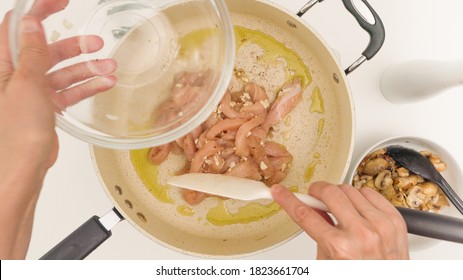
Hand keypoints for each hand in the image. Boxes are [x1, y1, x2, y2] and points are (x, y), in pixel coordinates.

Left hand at [0, 0, 115, 258]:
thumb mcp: (27, 87)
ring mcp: (30, 91)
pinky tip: (103, 85)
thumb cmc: (15, 135)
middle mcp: (15, 75)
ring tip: (109, 70)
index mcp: (3, 65)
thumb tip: (31, 24)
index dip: (40, 10)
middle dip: (73, 45)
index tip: (63, 0)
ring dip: (86, 69)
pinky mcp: (44, 107)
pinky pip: (67, 90)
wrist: (20, 171)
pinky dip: (85, 86)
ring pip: (61, 70)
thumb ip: (32, 54)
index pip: (18, 26)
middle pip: (46, 48)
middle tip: (97, 42)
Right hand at [271, 182, 408, 259]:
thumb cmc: (357, 276)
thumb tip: (313, 209)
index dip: (289, 200)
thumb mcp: (328, 262)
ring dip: (339, 195)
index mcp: (340, 248)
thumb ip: (319, 232)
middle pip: (330, 193)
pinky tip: (357, 208)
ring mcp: (380, 225)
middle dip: (316, 191)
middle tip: (314, 196)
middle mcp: (362, 234)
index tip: (280, 192)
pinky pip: (371, 193)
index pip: (306, 215)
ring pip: (350, 189)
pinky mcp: (394, 220)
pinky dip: (360, 197)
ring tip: (340, 208)